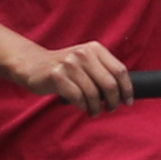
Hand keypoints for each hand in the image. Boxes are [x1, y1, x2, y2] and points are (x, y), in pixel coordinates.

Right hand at [9, 36, 132, 110]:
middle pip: (110, 84)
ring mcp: (70, 64)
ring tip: (94, 111)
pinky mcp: (57, 76)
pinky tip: (82, 106)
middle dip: (113, 101)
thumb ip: (103, 70)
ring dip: (96, 107)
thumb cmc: (64, 68)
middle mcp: (83, 54)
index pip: (120, 70)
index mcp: (95, 49)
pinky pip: (78, 97)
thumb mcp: (86, 61)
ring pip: (93, 93)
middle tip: (110, 109)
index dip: (127, 89)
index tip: (127, 101)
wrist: (33, 64)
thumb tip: (124, 92)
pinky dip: (82, 106)